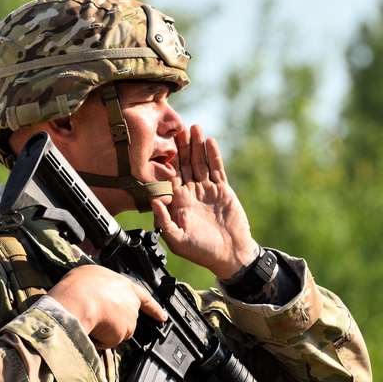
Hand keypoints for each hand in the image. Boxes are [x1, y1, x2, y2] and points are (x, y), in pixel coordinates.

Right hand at [48, 264, 165, 348]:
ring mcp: (129, 318)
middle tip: (97, 316)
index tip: (163, 316)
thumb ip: (101, 284)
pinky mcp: (124, 332)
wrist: (79, 301)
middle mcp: (131, 302)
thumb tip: (97, 291)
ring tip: (89, 318)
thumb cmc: (80, 286)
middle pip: (126, 316)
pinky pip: (109, 340)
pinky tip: (91, 329)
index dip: (154, 308)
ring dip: (105, 329)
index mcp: (125, 285)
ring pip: (117, 330)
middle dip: (114, 320)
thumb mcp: (90, 274)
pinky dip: (100, 339)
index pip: (145, 297)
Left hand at [151, 124, 259, 279]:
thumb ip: (164, 221)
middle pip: (185, 164)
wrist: (230, 255)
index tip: (162, 143)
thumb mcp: (178, 240)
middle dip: (182, 145)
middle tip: (177, 126)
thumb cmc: (202, 251)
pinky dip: (213, 155)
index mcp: (178, 202)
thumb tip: (152, 200)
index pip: (169, 176)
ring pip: (200, 162)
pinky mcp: (223, 190)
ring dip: (197, 145)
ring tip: (194, 127)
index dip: (166, 160)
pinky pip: (217, 169)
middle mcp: (191, 193)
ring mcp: (207, 190)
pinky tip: (210, 141)